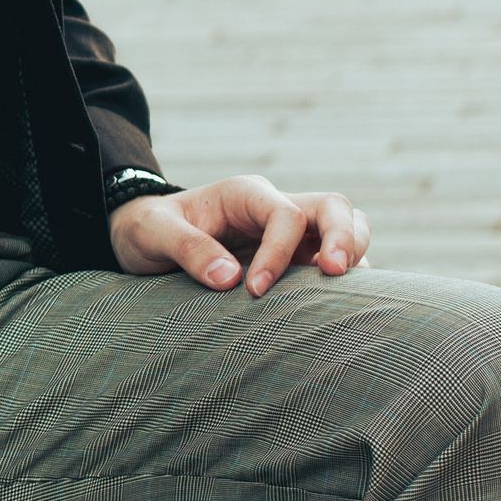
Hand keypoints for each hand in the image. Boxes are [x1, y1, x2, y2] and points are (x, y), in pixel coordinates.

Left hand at [109, 176, 369, 297]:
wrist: (146, 236)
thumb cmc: (148, 230)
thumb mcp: (153, 232)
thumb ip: (187, 249)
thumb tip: (230, 280)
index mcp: (244, 195)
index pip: (284, 214)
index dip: (278, 252)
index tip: (255, 291)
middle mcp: (274, 208)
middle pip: (333, 207)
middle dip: (344, 238)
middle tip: (333, 274)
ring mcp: (290, 233)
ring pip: (346, 227)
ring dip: (355, 253)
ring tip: (346, 291)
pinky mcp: (294, 258)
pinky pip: (335, 259)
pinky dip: (348, 277)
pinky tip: (340, 305)